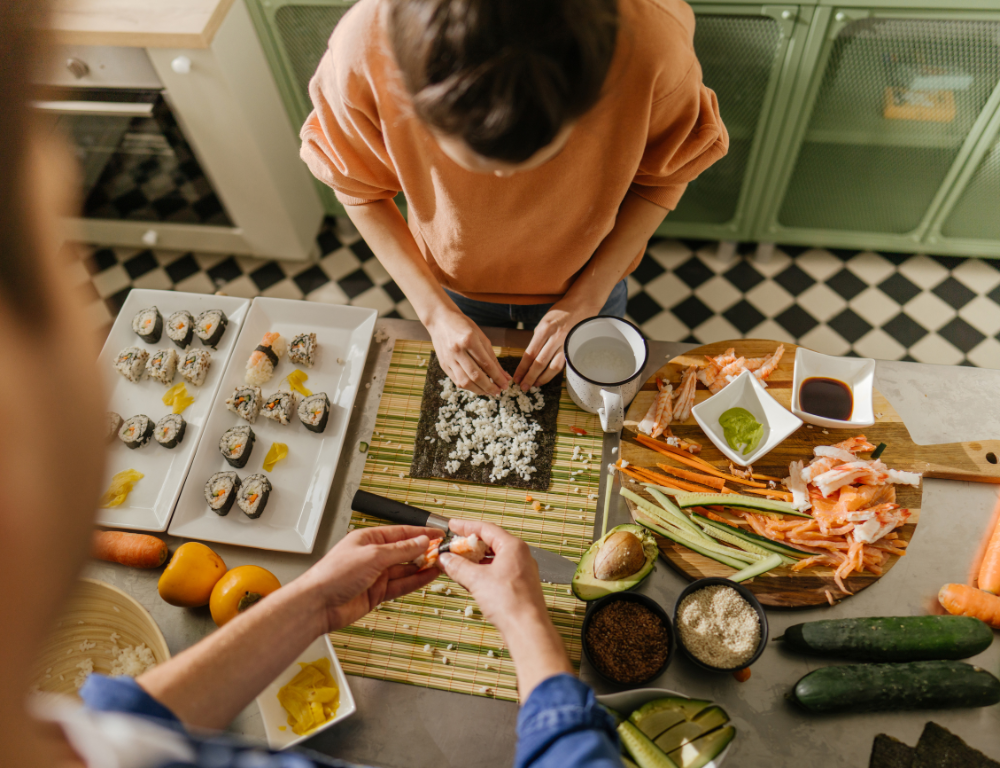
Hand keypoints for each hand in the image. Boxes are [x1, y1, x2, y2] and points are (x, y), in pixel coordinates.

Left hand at [298, 525, 442, 632]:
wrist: (318, 605)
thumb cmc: (334, 575)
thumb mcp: (373, 556)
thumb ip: (400, 550)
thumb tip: (420, 542)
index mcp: (368, 538)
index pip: (400, 533)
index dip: (421, 533)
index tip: (438, 534)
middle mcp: (372, 555)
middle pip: (404, 550)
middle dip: (424, 550)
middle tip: (443, 550)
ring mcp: (376, 575)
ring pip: (405, 568)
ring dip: (422, 566)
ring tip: (441, 563)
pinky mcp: (377, 593)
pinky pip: (401, 584)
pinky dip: (416, 580)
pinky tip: (428, 576)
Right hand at [426, 305, 511, 395]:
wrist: (440, 319)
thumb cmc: (463, 326)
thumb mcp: (481, 337)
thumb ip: (492, 358)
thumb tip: (504, 376)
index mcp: (469, 340)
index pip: (487, 364)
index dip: (498, 377)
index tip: (506, 384)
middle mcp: (458, 351)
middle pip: (476, 376)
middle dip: (490, 387)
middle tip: (499, 391)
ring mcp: (449, 359)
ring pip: (465, 382)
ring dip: (479, 390)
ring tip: (489, 391)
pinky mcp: (444, 365)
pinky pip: (457, 381)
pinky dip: (469, 387)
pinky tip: (477, 387)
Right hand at [435, 519, 547, 632]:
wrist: (527, 629)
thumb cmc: (510, 602)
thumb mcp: (476, 580)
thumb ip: (458, 566)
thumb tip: (445, 559)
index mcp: (513, 547)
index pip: (486, 528)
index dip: (466, 526)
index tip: (452, 525)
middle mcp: (520, 556)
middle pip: (491, 543)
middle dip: (469, 545)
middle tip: (452, 546)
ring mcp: (522, 571)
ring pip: (494, 559)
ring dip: (475, 560)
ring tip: (457, 563)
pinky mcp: (520, 586)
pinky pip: (499, 572)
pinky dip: (483, 573)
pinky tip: (470, 579)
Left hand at [514, 294, 603, 390]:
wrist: (582, 305)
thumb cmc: (561, 312)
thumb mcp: (545, 320)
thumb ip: (538, 337)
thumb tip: (531, 355)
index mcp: (544, 329)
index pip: (530, 353)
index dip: (522, 368)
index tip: (516, 377)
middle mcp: (555, 338)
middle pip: (539, 362)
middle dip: (529, 377)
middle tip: (523, 387)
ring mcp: (566, 344)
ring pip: (552, 367)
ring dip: (542, 378)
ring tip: (534, 385)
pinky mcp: (573, 348)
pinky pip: (562, 364)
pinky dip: (553, 373)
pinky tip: (547, 378)